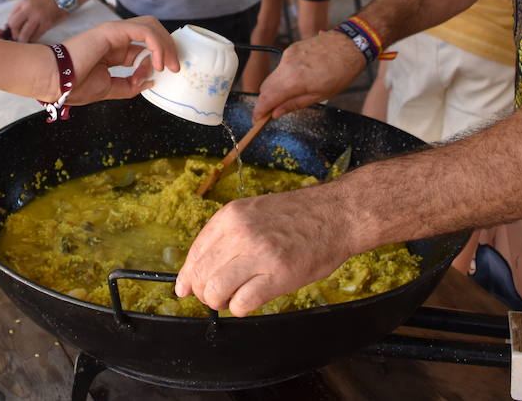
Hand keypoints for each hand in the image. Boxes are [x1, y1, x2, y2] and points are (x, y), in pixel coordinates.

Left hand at [7, 0, 65, 42]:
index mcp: (23, 3)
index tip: (11, 30)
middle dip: (14, 33)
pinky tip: (32, 39)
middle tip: (16, 37)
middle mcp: (29, 9)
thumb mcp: (29, 0)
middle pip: (14, 26)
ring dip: (22, 39)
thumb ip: (20, 10)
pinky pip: (36, 36)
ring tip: (24, 40)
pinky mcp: (47, 24)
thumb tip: (11, 24)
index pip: (10, 18)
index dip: (9, 27)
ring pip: (24, 34)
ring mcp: (38, 17)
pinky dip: (33, 39)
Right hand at [60, 16, 177, 104]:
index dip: (158, 58)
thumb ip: (129, 85)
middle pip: (152, 32)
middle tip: (175, 67)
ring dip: (166, 45)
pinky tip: (156, 61)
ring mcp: (114, 31)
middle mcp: (116, 37)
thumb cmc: (72, 84)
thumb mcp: (108, 89)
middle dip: (168, 47)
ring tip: (169, 64)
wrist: (53, 80)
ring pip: (151, 26)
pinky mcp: (112, 30)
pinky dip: (156, 44)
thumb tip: (151, 81)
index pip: (145, 45)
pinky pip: (143, 31)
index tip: (160, 75)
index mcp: (114, 50)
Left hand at [174, 182, 357, 316]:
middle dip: (204, 292)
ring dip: (219, 302)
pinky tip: (249, 301)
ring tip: (232, 300)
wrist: (336, 214)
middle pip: (201, 275)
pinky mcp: (278, 275)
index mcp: (231, 216)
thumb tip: (198, 267)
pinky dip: (240, 308)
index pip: (194, 253)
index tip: (185, 289)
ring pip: (215, 291)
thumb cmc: (298, 216)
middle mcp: (240, 233)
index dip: (187, 277)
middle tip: (216, 297)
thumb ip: (227, 236)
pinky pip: (242, 303)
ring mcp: (259, 254)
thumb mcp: (253, 213)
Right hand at [253, 31, 365, 122]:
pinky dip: (283, 77)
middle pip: (265, 87)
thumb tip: (276, 113)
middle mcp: (287, 65)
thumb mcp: (320, 95)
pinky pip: (281, 67)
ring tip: (287, 97)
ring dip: (275, 89)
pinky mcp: (291, 48)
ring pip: (272, 76)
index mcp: (294, 79)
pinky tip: (296, 81)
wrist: (351, 44)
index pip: (267, 98)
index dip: (259, 111)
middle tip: (271, 112)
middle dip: (266, 101)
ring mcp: (288, 55)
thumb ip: (294, 104)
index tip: (257, 120)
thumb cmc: (341, 71)